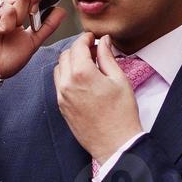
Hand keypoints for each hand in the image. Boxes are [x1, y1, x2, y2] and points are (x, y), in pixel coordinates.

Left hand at [54, 32, 143, 162]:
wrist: (115, 143)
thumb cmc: (122, 114)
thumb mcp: (120, 80)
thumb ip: (107, 57)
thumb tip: (103, 41)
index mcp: (82, 74)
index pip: (77, 46)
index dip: (86, 38)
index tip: (93, 38)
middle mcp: (67, 84)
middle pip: (65, 55)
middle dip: (78, 49)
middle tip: (93, 51)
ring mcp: (62, 97)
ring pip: (59, 69)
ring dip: (70, 62)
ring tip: (87, 66)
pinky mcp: (62, 107)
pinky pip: (59, 85)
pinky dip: (67, 76)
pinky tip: (82, 80)